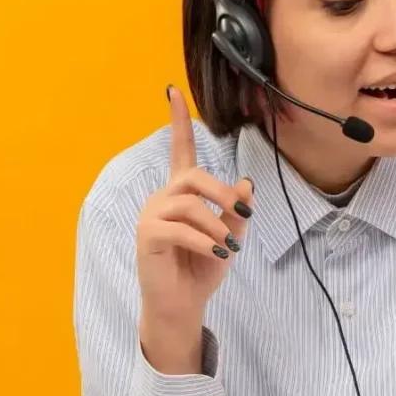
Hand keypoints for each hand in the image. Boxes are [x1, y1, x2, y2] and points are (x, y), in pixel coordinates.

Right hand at [135, 85, 252, 371]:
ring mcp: (151, 216)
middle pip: (193, 176)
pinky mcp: (148, 237)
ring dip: (215, 224)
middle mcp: (162, 199)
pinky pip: (179, 229)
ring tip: (227, 245)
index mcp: (180, 194)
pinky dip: (203, 240)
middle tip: (242, 214)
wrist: (182, 305)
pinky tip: (217, 253)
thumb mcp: (228, 236)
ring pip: (188, 204)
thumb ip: (235, 210)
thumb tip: (247, 183)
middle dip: (221, 193)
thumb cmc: (201, 269)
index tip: (173, 90)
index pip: (179, 150)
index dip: (178, 121)